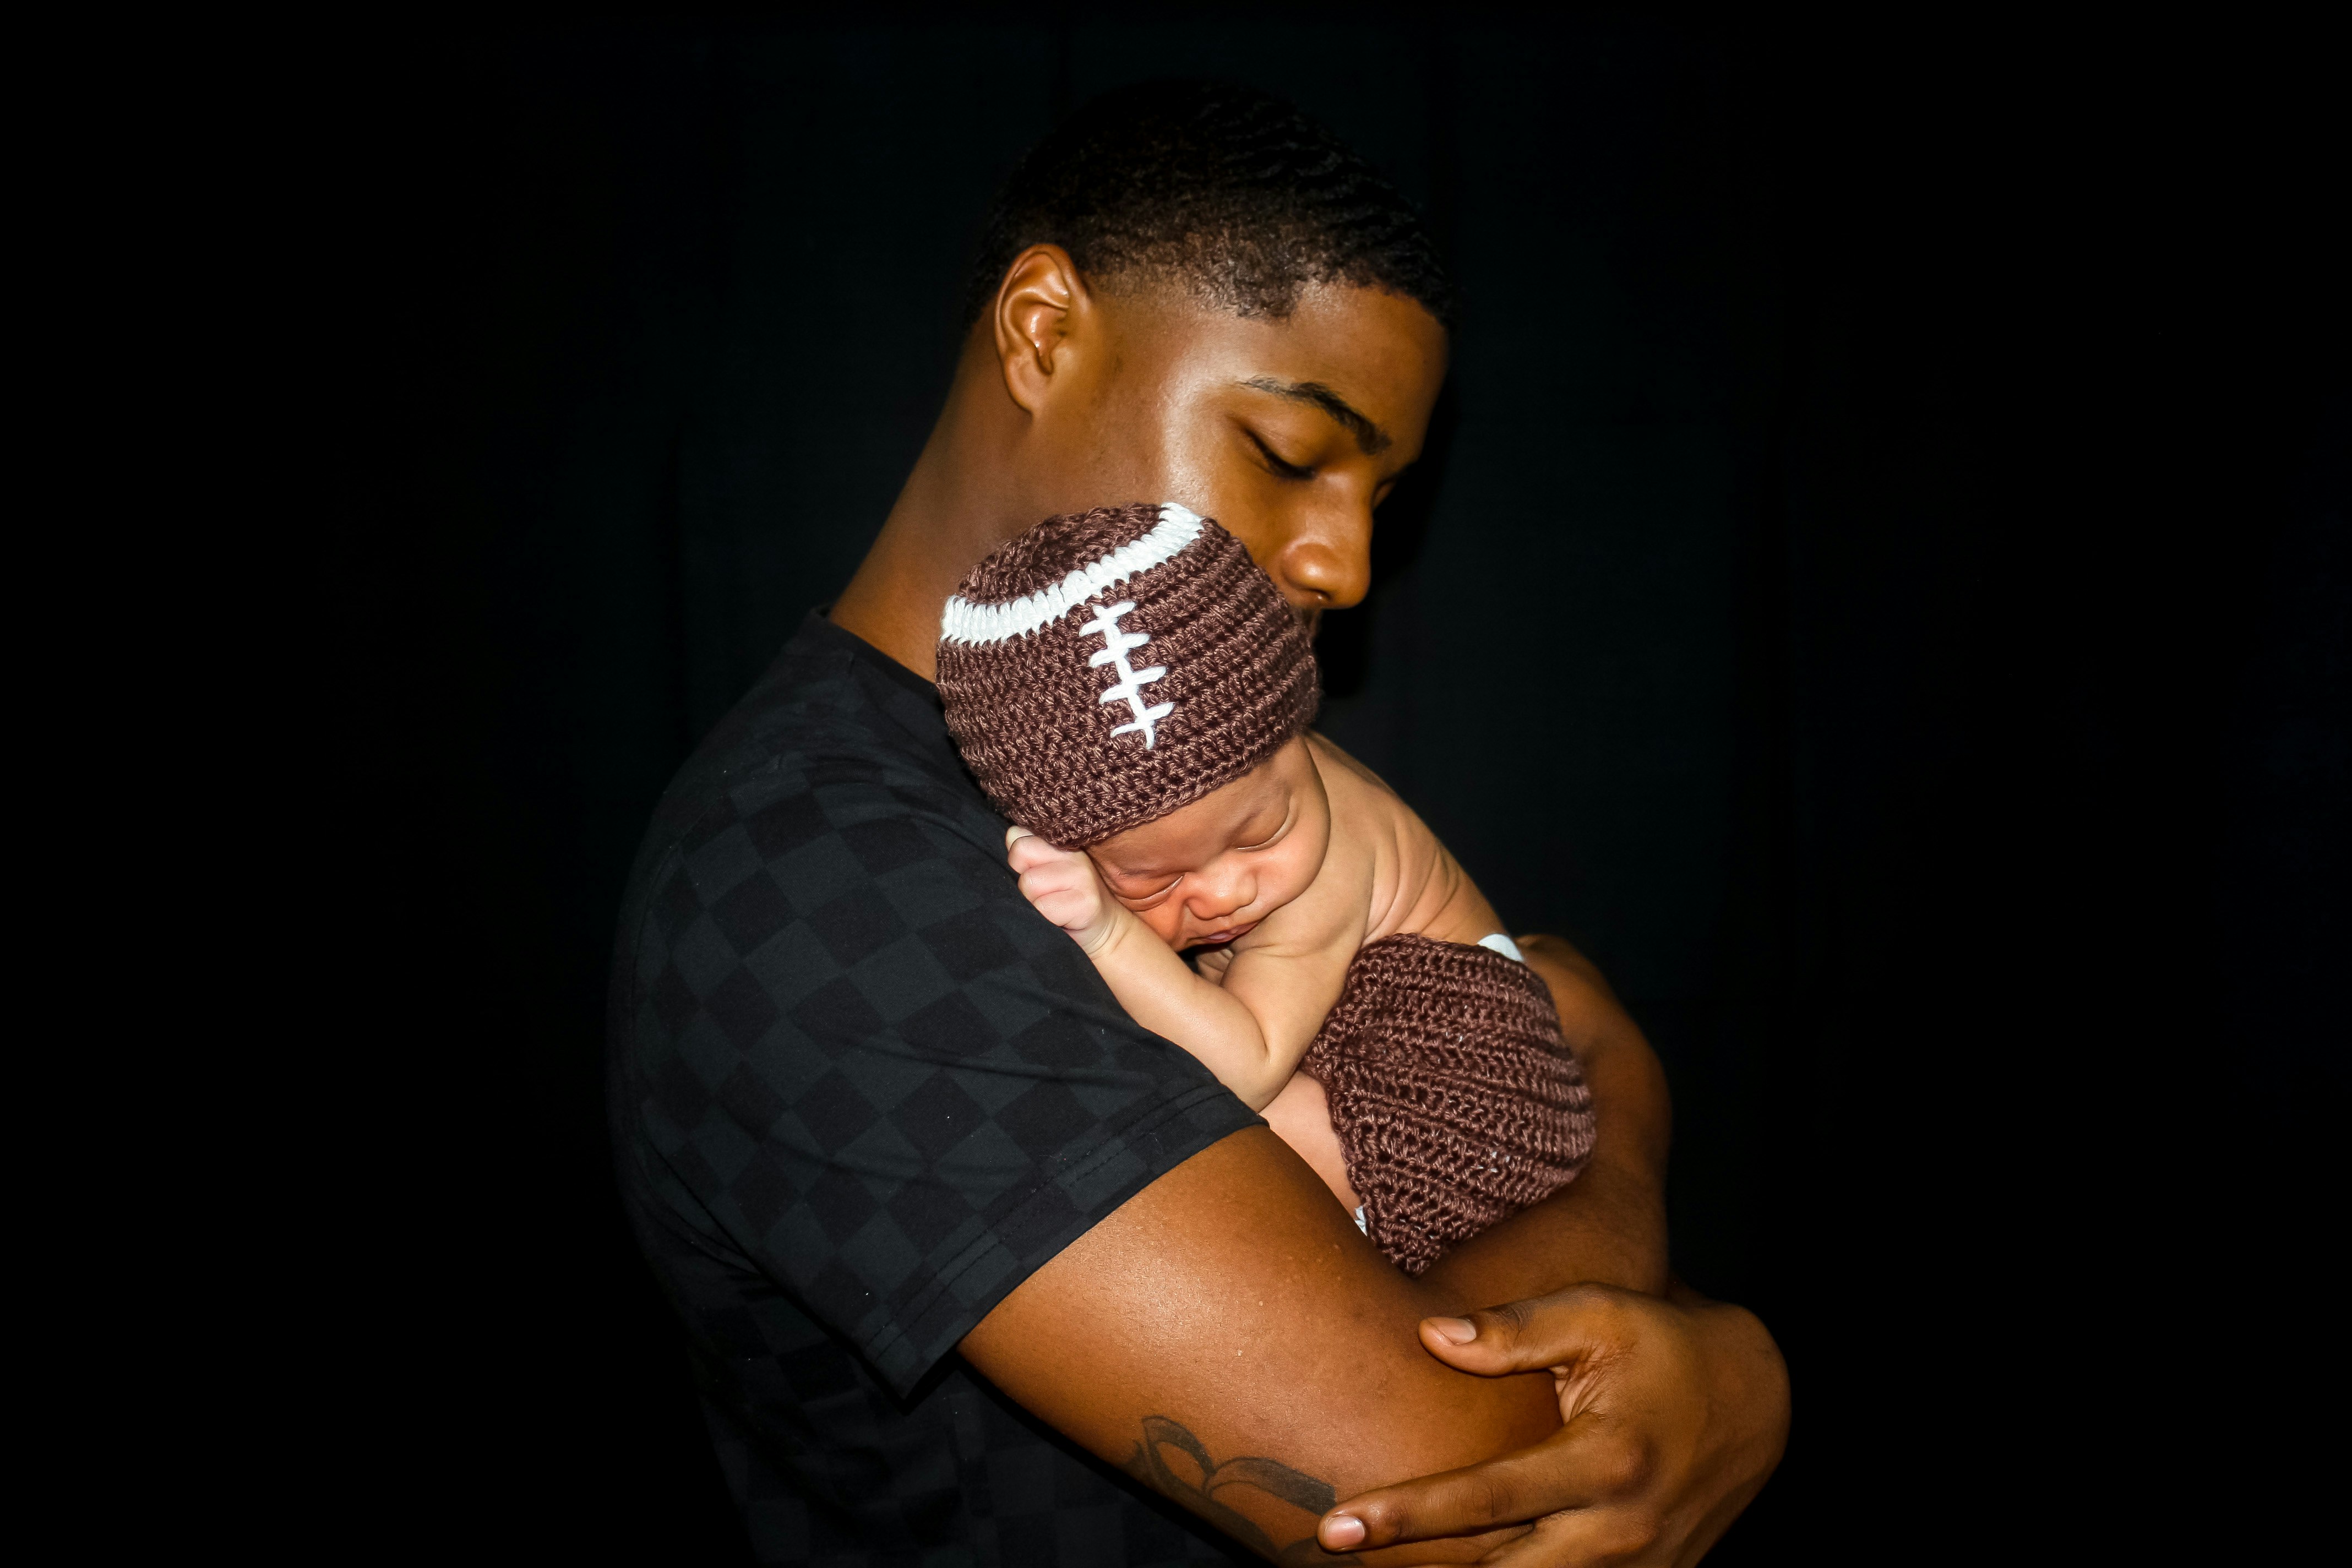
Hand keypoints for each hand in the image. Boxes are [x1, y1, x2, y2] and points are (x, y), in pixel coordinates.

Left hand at [1006, 826, 1117, 953]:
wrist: (1105, 926)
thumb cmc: (1067, 898)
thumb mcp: (1046, 870)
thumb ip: (1027, 851)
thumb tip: (1012, 835)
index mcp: (1062, 843)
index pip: (1018, 835)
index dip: (1018, 859)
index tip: (1036, 872)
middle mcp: (1074, 853)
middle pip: (1020, 854)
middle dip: (1024, 879)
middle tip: (1045, 892)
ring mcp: (1082, 875)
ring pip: (1029, 883)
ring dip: (1035, 901)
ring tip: (1054, 905)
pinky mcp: (1086, 900)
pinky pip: (1044, 908)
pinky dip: (1046, 918)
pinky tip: (1062, 918)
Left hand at [1317, 1284, 1787, 1565]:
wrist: (1758, 1399)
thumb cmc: (1666, 1345)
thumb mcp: (1600, 1316)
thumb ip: (1517, 1329)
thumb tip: (1431, 1335)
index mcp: (1606, 1461)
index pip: (1488, 1499)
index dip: (1409, 1514)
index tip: (1340, 1524)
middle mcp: (1621, 1531)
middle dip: (1419, 1565)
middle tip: (1333, 1549)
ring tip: (1384, 1560)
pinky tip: (1462, 1561)